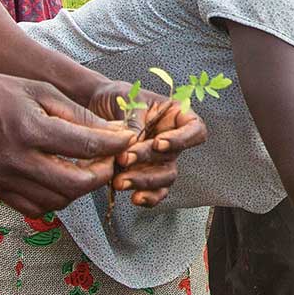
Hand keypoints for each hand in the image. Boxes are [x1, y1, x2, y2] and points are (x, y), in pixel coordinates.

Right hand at [0, 71, 138, 218]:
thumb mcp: (41, 91)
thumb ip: (77, 115)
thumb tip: (112, 132)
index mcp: (31, 129)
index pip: (85, 146)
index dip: (114, 145)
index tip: (128, 140)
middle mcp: (18, 160)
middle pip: (76, 183)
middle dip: (102, 174)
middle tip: (111, 161)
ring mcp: (6, 180)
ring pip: (59, 200)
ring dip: (81, 188)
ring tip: (88, 170)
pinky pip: (37, 208)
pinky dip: (57, 199)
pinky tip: (63, 181)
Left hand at [104, 92, 207, 206]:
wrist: (98, 107)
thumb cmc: (118, 97)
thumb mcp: (127, 100)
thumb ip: (134, 121)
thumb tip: (135, 142)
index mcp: (175, 116)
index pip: (195, 130)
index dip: (182, 140)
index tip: (158, 143)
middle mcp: (172, 139)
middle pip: (174, 157)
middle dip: (148, 161)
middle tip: (124, 159)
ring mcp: (161, 159)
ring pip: (165, 177)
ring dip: (144, 181)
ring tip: (120, 181)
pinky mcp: (146, 173)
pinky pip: (155, 191)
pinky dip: (147, 197)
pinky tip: (134, 197)